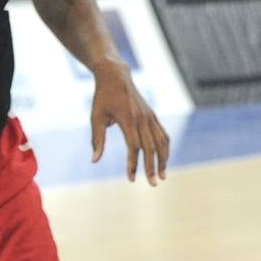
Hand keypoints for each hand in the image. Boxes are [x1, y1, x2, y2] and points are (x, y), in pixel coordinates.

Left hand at [89, 59, 170, 184]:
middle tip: (154, 185)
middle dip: (152, 168)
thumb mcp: (96, 117)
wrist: (116, 76)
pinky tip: (163, 159)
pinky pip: (163, 134)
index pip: (134, 147)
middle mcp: (143, 119)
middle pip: (151, 148)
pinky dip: (165, 148)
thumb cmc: (102, 97)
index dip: (133, 164)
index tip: (131, 179)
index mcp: (128, 120)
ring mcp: (150, 116)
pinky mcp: (153, 115)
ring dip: (164, 159)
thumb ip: (98, 139)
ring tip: (162, 175)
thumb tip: (95, 160)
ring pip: (162, 142)